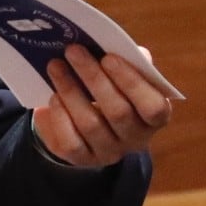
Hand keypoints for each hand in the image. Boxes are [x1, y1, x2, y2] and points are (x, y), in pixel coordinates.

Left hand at [32, 44, 173, 167]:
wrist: (86, 121)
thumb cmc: (111, 89)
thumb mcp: (123, 74)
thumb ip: (128, 59)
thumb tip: (122, 46)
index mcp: (153, 117)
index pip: (153, 107)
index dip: (132, 82)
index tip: (108, 57)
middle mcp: (135, 139)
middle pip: (118, 112)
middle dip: (93, 77)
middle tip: (73, 51)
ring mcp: (109, 152)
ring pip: (91, 125)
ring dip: (70, 91)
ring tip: (55, 66)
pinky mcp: (82, 158)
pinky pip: (70, 142)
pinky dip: (59, 117)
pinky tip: (51, 98)